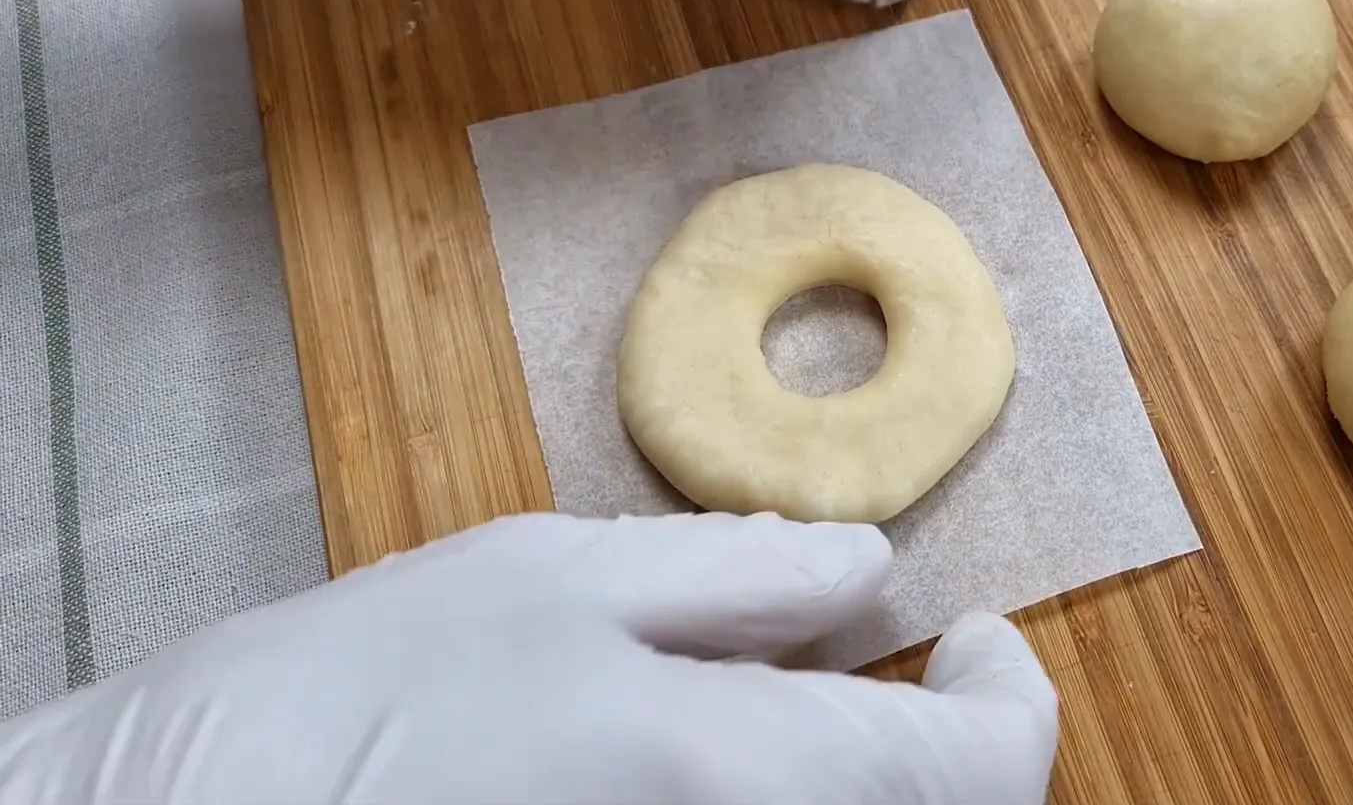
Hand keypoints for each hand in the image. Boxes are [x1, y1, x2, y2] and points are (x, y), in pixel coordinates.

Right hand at [0, 511, 1058, 803]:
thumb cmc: (347, 697)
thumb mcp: (547, 577)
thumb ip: (735, 576)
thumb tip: (868, 569)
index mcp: (732, 772)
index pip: (982, 769)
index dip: (1006, 699)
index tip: (976, 640)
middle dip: (942, 750)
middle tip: (893, 671)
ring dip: (869, 785)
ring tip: (795, 716)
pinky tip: (713, 773)